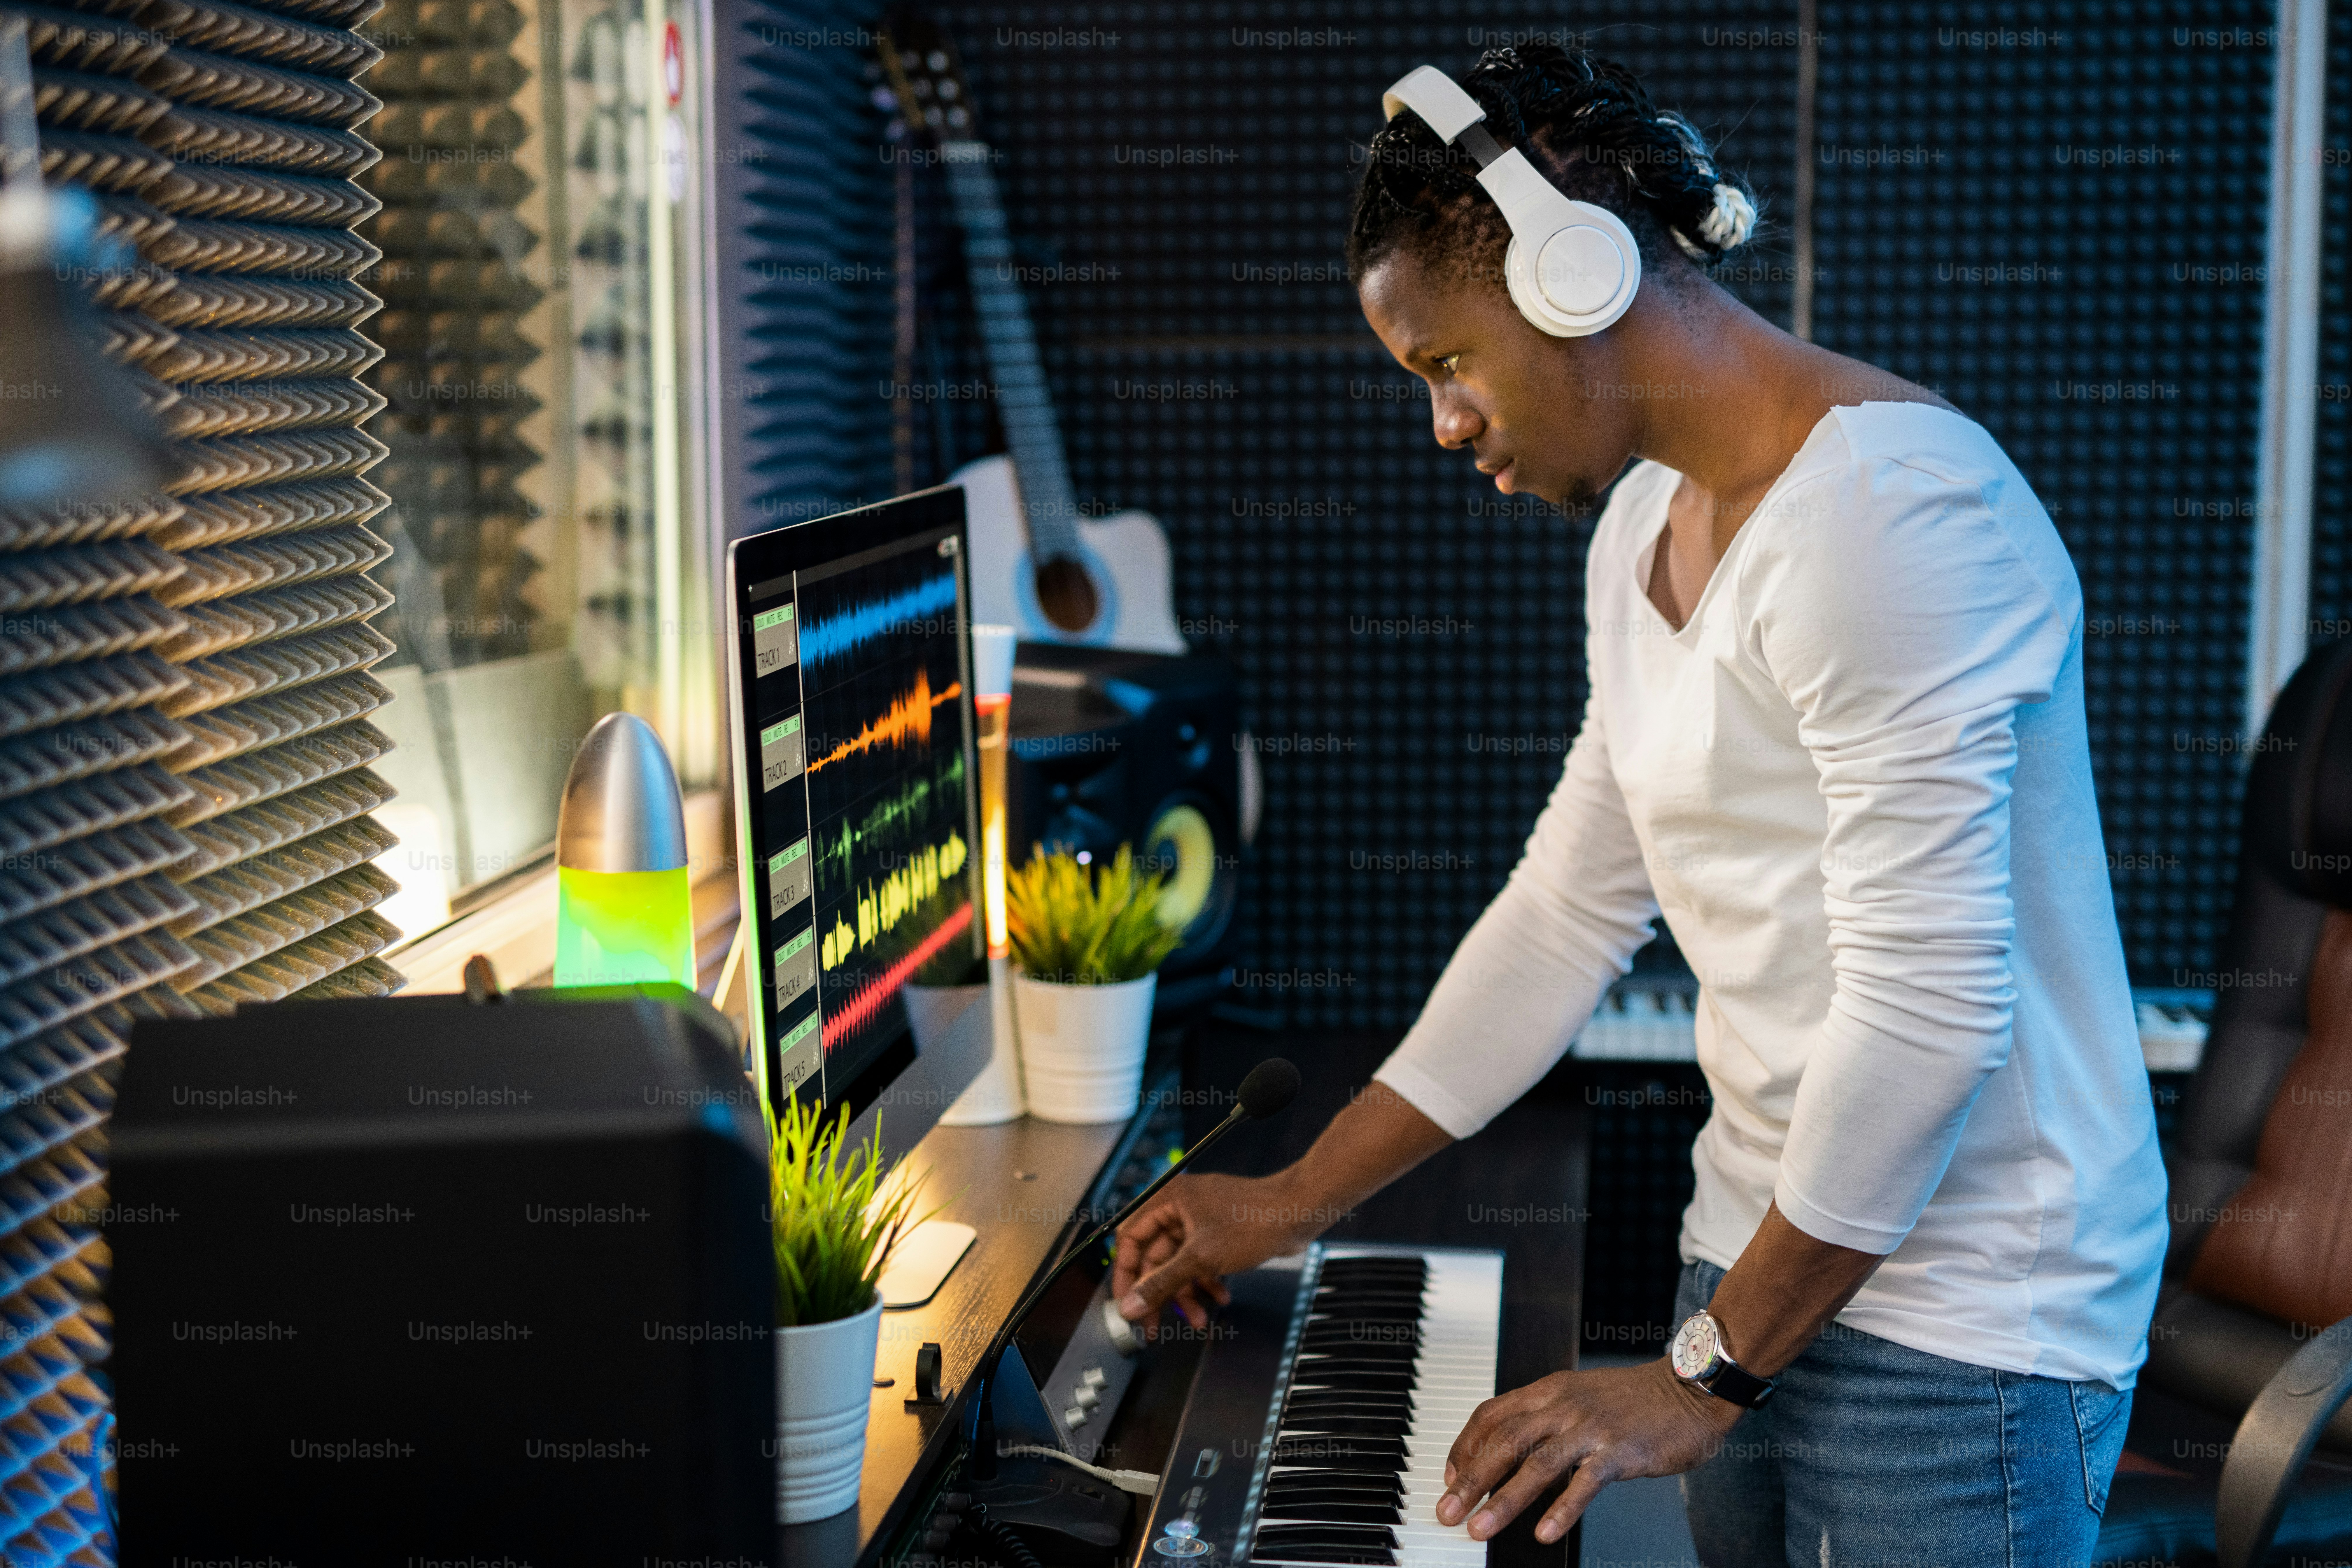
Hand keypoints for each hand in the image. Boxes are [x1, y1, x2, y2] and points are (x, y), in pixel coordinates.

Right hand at [1109, 1171, 1325, 1327]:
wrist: (1300, 1212)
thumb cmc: (1255, 1219)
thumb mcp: (1200, 1257)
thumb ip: (1162, 1283)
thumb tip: (1131, 1304)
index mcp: (1167, 1200)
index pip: (1130, 1239)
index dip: (1126, 1275)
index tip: (1126, 1304)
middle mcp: (1180, 1209)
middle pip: (1154, 1257)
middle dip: (1159, 1292)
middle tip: (1155, 1325)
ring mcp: (1200, 1222)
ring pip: (1179, 1264)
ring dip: (1187, 1293)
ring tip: (1198, 1319)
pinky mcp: (1218, 1235)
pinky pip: (1201, 1263)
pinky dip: (1207, 1282)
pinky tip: (1221, 1298)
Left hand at [1437, 1359, 1742, 1544]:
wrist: (1688, 1389)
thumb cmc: (1633, 1400)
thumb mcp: (1579, 1397)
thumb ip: (1544, 1419)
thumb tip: (1508, 1451)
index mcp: (1549, 1390)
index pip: (1491, 1415)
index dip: (1464, 1446)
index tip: (1449, 1477)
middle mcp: (1563, 1405)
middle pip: (1504, 1442)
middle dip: (1469, 1479)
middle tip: (1447, 1511)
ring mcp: (1591, 1428)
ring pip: (1536, 1464)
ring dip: (1504, 1500)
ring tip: (1479, 1528)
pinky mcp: (1620, 1451)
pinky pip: (1584, 1483)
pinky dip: (1562, 1509)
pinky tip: (1545, 1531)